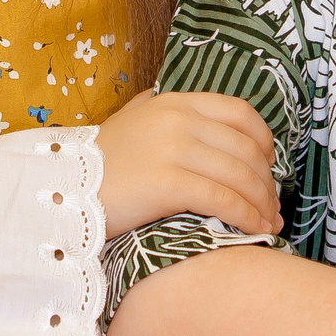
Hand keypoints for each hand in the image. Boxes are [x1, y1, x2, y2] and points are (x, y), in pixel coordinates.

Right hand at [95, 91, 281, 239]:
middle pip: (246, 150)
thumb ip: (156, 108)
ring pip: (240, 175)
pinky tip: (254, 232)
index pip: (240, 113)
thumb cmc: (99, 164)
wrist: (61, 190)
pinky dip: (247, 217)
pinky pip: (223, 199)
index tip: (269, 165)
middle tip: (273, 207)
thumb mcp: (130, 120)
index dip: (263, 141)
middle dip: (267, 182)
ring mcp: (174, 149)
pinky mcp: (168, 182)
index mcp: (175, 102)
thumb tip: (182, 105)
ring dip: (262, 204)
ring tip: (269, 225)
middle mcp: (179, 120)